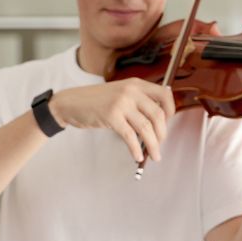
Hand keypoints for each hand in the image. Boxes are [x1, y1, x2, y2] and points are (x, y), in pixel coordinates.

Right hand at [48, 79, 175, 161]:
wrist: (71, 102)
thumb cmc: (97, 101)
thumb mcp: (121, 92)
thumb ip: (138, 100)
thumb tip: (160, 119)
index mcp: (136, 84)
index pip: (164, 95)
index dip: (171, 111)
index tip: (167, 124)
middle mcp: (131, 91)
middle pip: (158, 115)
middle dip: (162, 133)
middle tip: (160, 144)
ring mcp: (121, 103)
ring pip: (146, 128)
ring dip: (153, 145)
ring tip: (155, 155)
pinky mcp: (111, 116)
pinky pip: (130, 136)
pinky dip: (136, 149)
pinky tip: (137, 156)